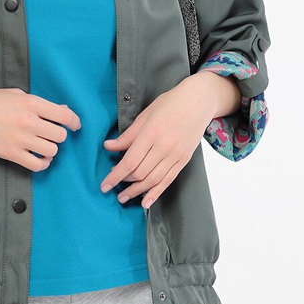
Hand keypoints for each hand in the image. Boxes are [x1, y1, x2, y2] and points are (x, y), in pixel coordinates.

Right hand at [0, 88, 80, 171]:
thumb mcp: (14, 94)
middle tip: (49, 135)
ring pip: (52, 151)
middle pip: (60, 135)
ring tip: (42, 147)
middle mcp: (28, 121)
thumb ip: (38, 103)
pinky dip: (42, 164)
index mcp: (30, 103)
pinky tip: (38, 158)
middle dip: (58, 136)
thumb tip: (62, 111)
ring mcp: (20, 139)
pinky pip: (37, 165)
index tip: (74, 126)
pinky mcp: (11, 153)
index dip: (74, 122)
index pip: (64, 115)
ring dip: (50, 150)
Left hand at [100, 73, 236, 207]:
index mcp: (152, 133)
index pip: (129, 161)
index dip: (115, 176)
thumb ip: (127, 135)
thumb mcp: (145, 115)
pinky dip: (156, 193)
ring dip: (137, 192)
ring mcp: (176, 155)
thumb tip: (108, 147)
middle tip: (113, 187)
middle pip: (140, 173)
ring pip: (153, 180)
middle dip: (124, 183)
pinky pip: (168, 180)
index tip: (104, 185)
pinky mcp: (184, 160)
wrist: (199, 101)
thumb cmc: (170, 104)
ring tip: (124, 197)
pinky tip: (146, 202)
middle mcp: (165, 146)